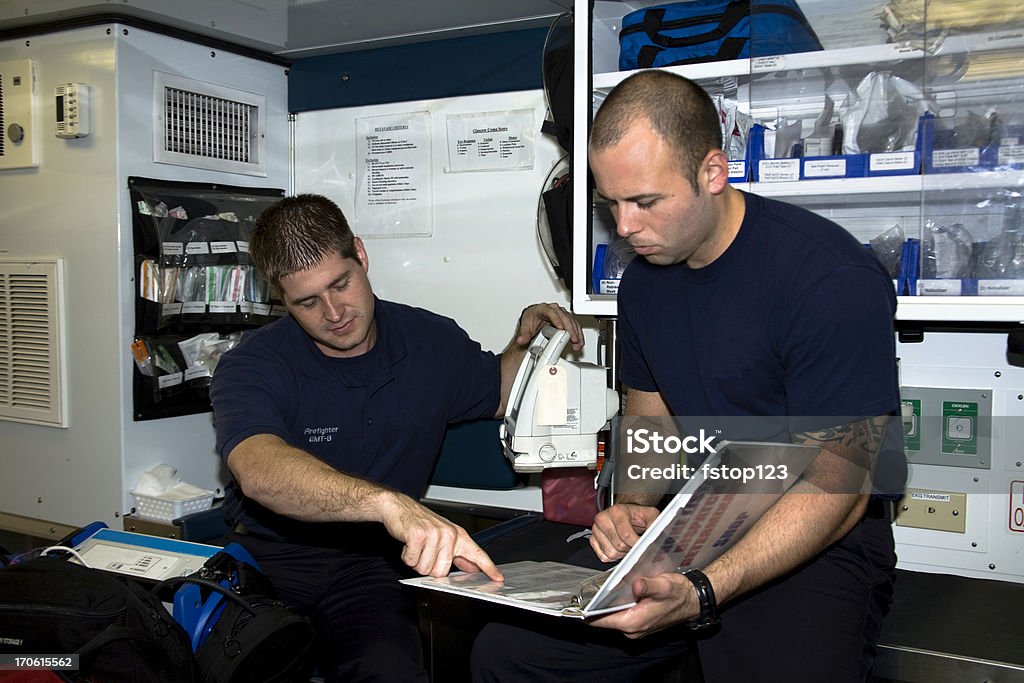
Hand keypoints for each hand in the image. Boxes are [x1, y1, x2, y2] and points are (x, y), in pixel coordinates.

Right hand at [380, 492, 503, 580]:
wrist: (399, 506)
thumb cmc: (421, 522)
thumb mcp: (444, 536)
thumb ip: (458, 553)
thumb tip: (471, 566)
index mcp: (458, 536)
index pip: (477, 554)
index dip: (489, 567)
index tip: (498, 578)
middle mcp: (449, 535)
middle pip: (441, 572)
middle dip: (428, 567)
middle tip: (424, 552)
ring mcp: (434, 535)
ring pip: (425, 569)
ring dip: (416, 562)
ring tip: (417, 547)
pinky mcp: (418, 536)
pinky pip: (411, 561)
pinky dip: (406, 556)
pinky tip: (408, 544)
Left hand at [514, 302, 583, 351]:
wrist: (534, 318)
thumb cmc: (531, 318)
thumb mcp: (525, 326)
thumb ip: (524, 335)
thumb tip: (521, 340)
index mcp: (543, 309)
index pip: (551, 312)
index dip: (556, 319)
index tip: (560, 327)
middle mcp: (554, 310)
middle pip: (564, 317)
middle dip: (570, 329)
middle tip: (573, 339)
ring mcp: (561, 314)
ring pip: (571, 321)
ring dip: (576, 333)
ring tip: (577, 344)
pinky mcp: (566, 320)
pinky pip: (574, 325)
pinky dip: (577, 334)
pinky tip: (579, 342)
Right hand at [589, 503, 660, 561]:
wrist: (627, 514)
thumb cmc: (638, 515)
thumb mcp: (650, 515)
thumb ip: (654, 525)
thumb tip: (657, 538)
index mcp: (616, 511)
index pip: (626, 535)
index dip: (636, 544)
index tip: (643, 546)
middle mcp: (603, 519)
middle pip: (618, 545)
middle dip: (630, 549)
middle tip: (636, 546)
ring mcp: (596, 530)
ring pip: (610, 552)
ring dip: (622, 554)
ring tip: (628, 546)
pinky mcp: (593, 540)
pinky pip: (603, 556)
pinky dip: (613, 557)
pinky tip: (619, 549)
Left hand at [589, 572, 699, 637]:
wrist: (693, 600)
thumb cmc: (679, 593)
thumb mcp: (664, 585)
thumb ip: (648, 586)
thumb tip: (636, 585)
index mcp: (634, 622)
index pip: (601, 620)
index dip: (588, 611)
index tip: (577, 600)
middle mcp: (633, 629)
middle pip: (604, 619)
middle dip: (595, 605)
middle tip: (587, 588)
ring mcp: (635, 628)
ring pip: (611, 617)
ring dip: (605, 605)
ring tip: (599, 588)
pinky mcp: (638, 624)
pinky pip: (620, 616)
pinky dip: (614, 606)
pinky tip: (615, 593)